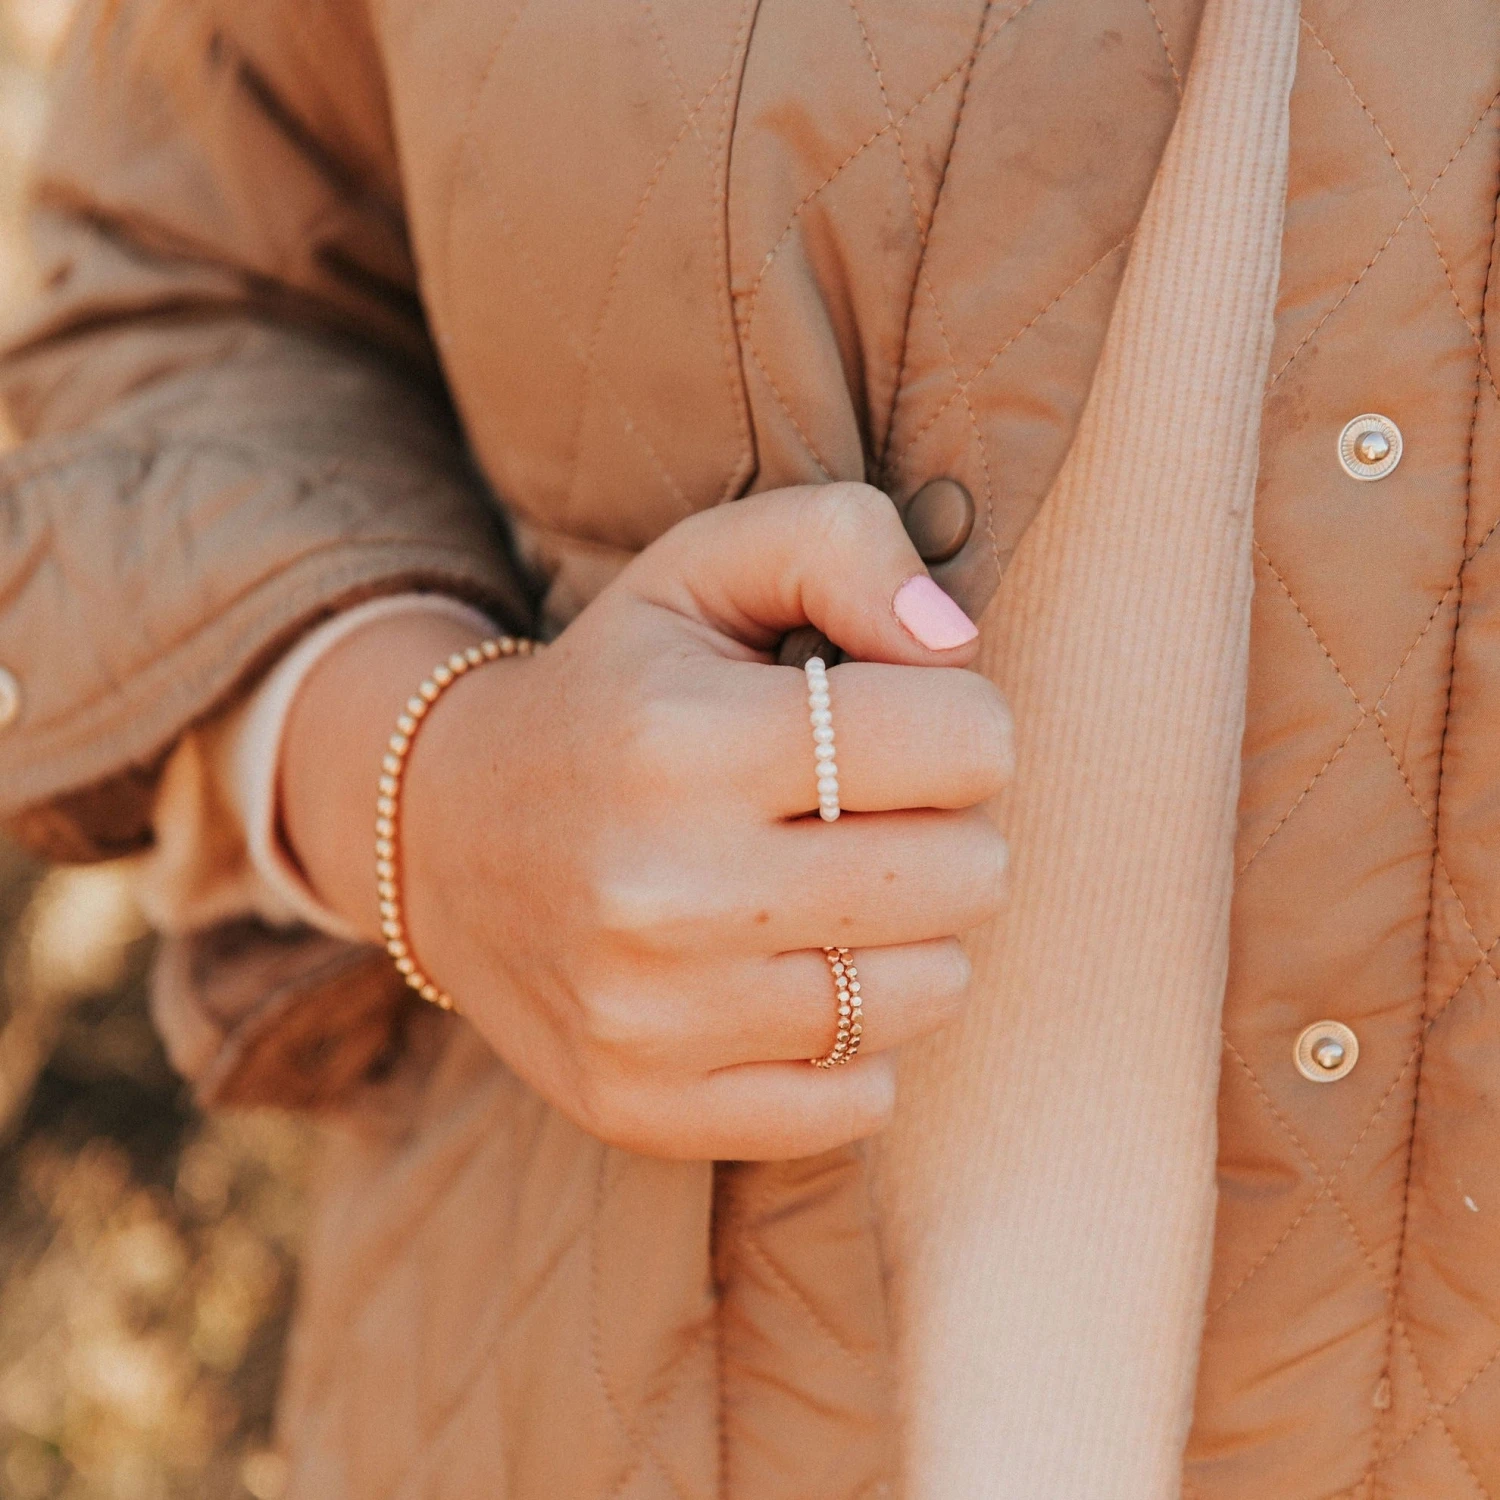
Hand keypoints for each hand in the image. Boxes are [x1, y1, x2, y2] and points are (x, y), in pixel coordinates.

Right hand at [282, 483, 1012, 1158]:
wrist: (445, 838)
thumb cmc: (616, 691)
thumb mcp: (705, 566)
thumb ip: (846, 542)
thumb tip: (957, 642)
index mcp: (687, 737)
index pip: (968, 744)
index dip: (961, 723)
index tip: (899, 725)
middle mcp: (665, 888)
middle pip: (970, 873)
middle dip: (947, 828)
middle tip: (867, 813)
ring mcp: (653, 1018)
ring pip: (931, 991)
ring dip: (906, 935)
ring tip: (827, 892)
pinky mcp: (646, 1107)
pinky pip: (861, 1099)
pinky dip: (853, 1041)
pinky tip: (788, 977)